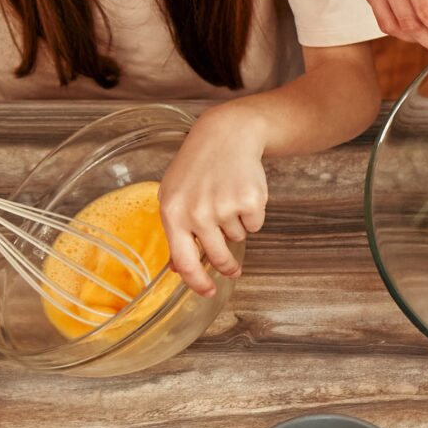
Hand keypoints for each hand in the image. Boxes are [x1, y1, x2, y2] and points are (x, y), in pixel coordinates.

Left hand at [159, 102, 268, 296]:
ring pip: (237, 238)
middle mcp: (197, 212)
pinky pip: (254, 225)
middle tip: (231, 268)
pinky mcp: (250, 201)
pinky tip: (242, 192)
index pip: (184, 261)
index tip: (207, 293)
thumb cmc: (198, 167)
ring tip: (228, 198)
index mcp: (173, 213)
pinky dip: (252, 214)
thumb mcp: (175, 195)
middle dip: (226, 265)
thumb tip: (177, 268)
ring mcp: (224, 207)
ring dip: (236, 226)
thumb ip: (176, 231)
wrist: (227, 135)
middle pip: (217, 256)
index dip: (197, 283)